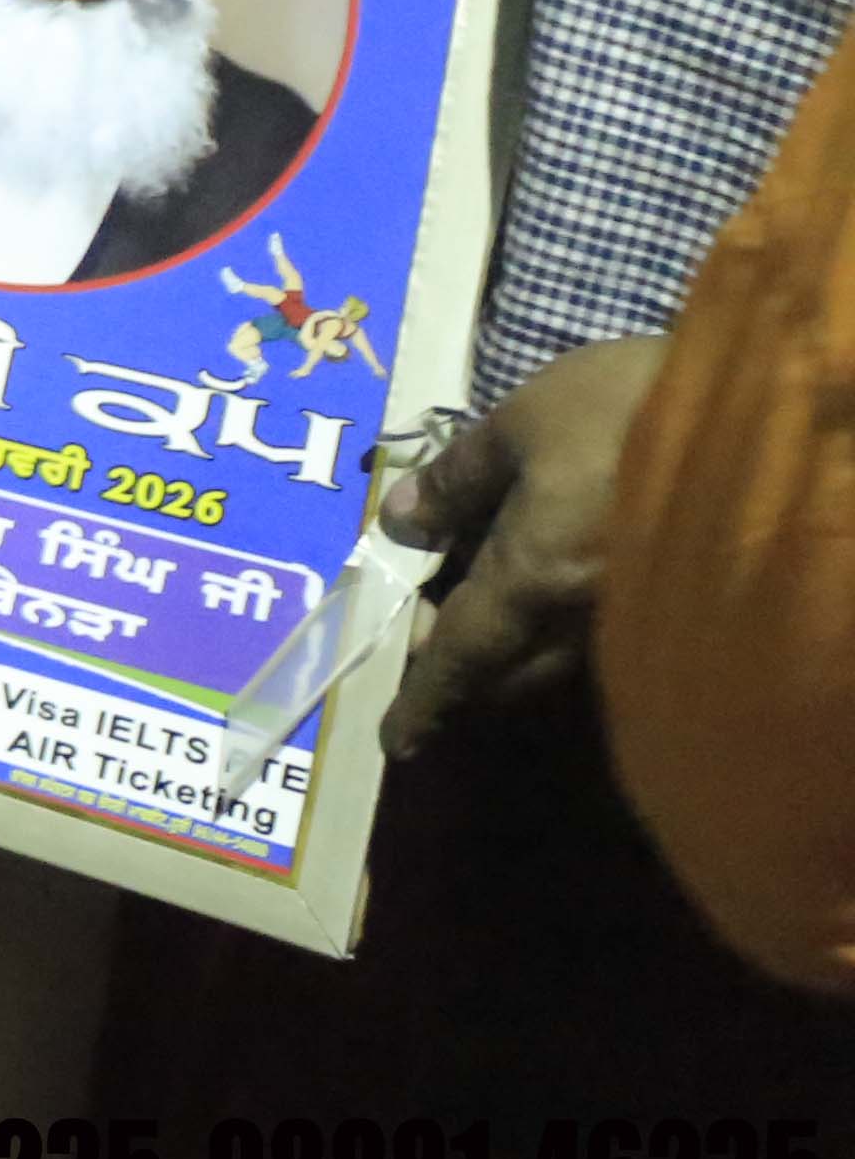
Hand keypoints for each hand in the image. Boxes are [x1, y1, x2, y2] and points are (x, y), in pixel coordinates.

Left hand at [376, 333, 670, 753]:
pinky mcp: (670, 595)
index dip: (425, 701)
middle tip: (417, 630)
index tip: (397, 744)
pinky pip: (594, 631)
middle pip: (506, 670)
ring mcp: (631, 613)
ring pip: (552, 655)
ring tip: (469, 600)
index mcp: (531, 582)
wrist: (760, 422)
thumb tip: (401, 520)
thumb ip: (459, 477)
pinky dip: (552, 622)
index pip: (463, 659)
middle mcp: (581, 618)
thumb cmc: (626, 415)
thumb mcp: (523, 423)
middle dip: (461, 668)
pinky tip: (539, 578)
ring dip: (507, 645)